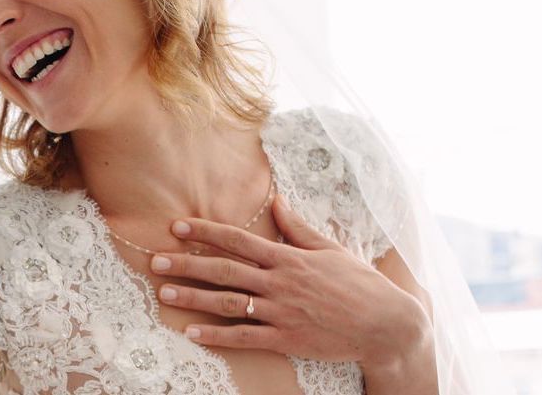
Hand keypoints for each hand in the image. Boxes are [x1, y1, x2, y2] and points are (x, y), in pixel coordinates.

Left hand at [149, 192, 431, 369]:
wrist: (386, 324)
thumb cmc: (359, 284)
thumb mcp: (331, 249)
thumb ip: (298, 228)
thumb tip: (277, 201)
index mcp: (289, 257)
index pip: (239, 240)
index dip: (206, 233)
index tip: (177, 227)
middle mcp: (281, 282)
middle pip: (225, 270)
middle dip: (187, 264)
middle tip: (156, 261)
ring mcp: (283, 312)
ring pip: (229, 303)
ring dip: (194, 299)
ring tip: (164, 295)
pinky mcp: (287, 339)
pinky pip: (245, 337)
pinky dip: (217, 336)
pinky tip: (192, 333)